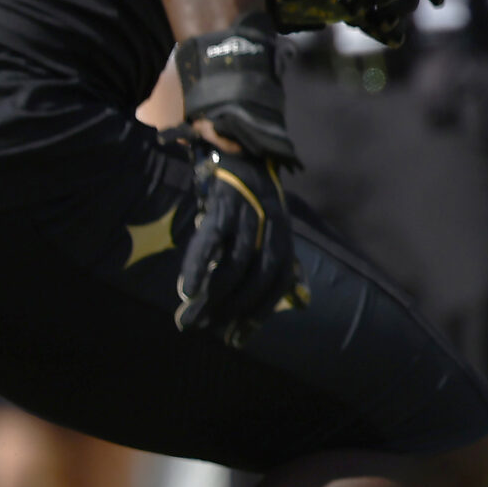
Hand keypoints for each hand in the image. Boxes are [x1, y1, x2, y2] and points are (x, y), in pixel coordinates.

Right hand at [174, 129, 307, 346]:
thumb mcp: (271, 228)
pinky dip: (199, 267)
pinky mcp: (221, 205)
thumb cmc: (250, 197)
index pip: (277, 283)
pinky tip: (187, 289)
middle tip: (209, 332)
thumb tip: (300, 300)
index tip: (238, 339)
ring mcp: (247, 215)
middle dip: (234, 310)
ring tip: (192, 319)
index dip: (259, 314)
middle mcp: (271, 228)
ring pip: (234, 264)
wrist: (236, 147)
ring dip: (214, 297)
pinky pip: (211, 241)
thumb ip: (281, 261)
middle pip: (257, 277)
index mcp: (283, 236)